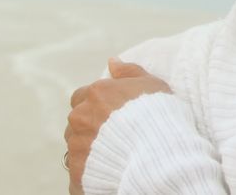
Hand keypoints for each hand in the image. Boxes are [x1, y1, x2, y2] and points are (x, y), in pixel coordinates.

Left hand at [64, 59, 171, 194]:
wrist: (158, 153)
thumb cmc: (159, 116)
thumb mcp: (152, 84)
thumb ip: (129, 72)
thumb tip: (112, 62)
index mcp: (96, 94)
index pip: (82, 96)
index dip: (97, 104)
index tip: (112, 114)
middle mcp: (81, 118)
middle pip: (77, 121)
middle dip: (90, 126)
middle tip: (114, 135)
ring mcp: (77, 146)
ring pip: (76, 145)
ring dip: (89, 147)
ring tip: (114, 153)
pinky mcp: (78, 172)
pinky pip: (78, 172)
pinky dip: (90, 171)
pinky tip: (109, 170)